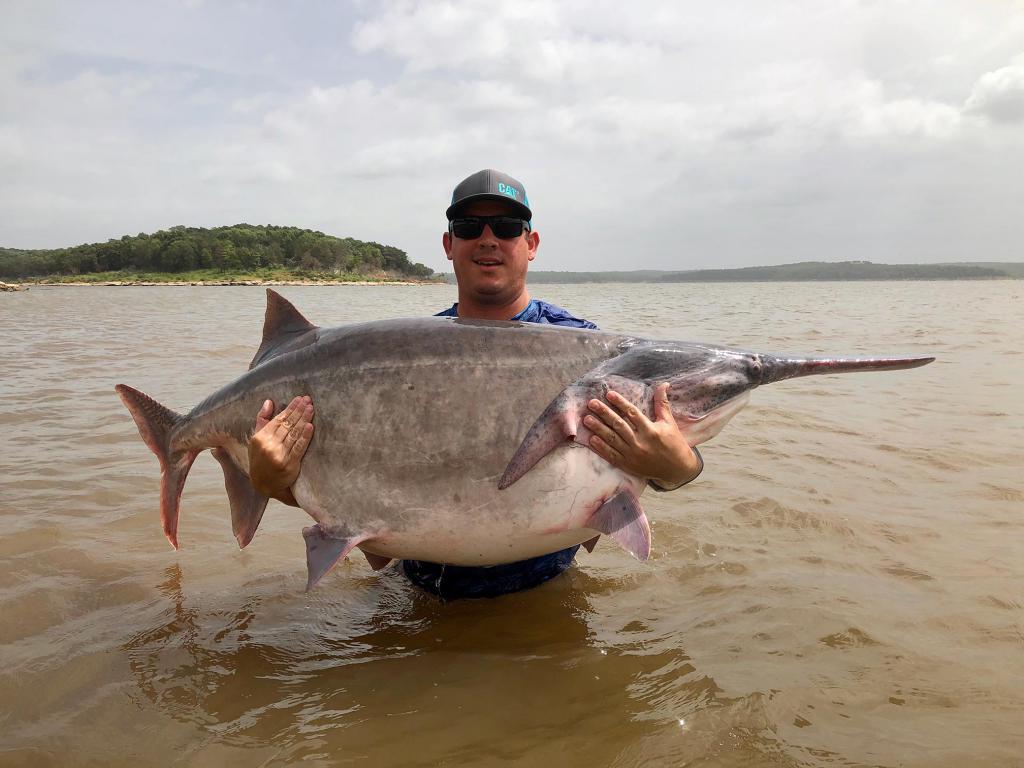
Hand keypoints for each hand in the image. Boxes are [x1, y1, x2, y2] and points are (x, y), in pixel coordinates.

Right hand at [248, 395, 313, 504]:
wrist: (263, 485)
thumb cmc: (260, 459)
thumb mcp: (256, 440)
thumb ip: (262, 420)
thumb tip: (269, 402)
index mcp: (260, 438)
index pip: (278, 420)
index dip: (290, 408)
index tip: (299, 399)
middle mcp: (269, 445)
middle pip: (288, 425)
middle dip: (299, 411)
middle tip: (309, 400)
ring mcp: (279, 455)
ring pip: (294, 434)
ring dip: (304, 419)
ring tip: (311, 408)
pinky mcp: (289, 464)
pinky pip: (299, 448)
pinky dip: (305, 437)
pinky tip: (310, 426)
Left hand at [584, 382, 700, 487]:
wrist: (677, 470)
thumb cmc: (674, 443)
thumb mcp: (669, 423)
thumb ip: (662, 404)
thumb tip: (663, 384)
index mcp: (651, 431)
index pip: (632, 413)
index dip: (620, 403)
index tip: (609, 394)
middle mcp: (640, 442)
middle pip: (619, 425)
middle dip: (604, 413)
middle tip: (592, 403)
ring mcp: (632, 455)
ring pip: (612, 440)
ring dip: (598, 429)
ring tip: (587, 419)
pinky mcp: (628, 465)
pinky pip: (611, 455)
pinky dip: (601, 448)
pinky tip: (591, 439)